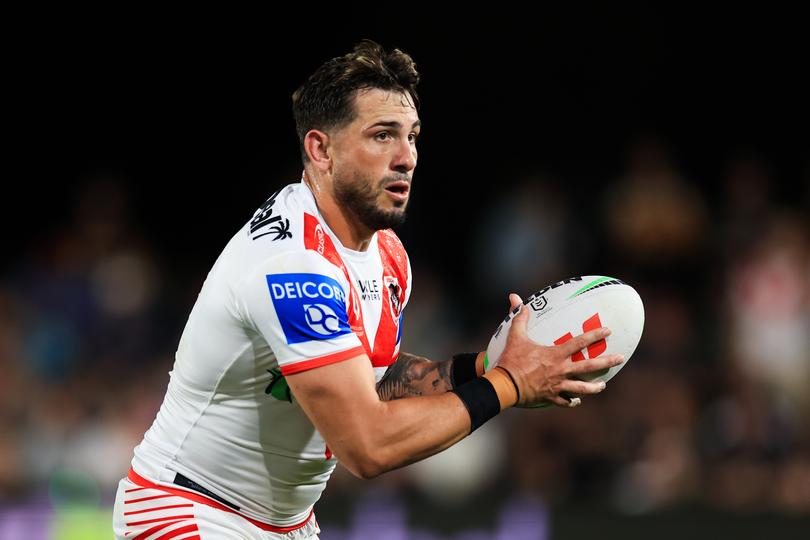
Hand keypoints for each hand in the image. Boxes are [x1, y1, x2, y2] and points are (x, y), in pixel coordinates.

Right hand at [495, 293, 624, 407]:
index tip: (608, 331)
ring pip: (582, 388)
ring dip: (594, 387)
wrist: (505, 385)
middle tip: (620, 358)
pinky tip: (577, 401)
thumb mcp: (515, 336)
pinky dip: (572, 402)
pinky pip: (566, 402)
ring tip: (603, 386)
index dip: (595, 335)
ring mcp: (557, 386)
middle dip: (607, 361)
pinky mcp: (550, 397)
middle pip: (590, 366)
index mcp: (555, 354)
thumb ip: (519, 317)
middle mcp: (561, 370)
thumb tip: (515, 298)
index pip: (580, 342)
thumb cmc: (511, 360)